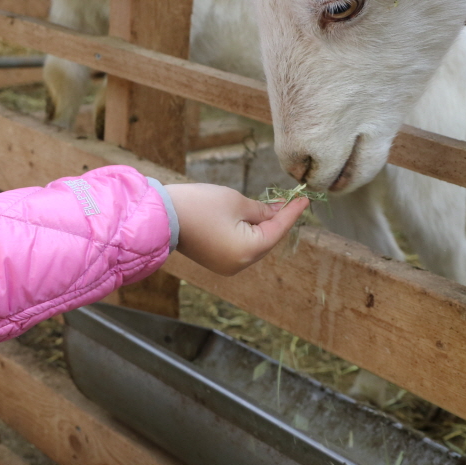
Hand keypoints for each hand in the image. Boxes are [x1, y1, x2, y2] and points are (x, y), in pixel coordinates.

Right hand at [165, 183, 308, 275]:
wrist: (161, 216)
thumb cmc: (200, 205)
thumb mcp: (236, 202)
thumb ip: (261, 210)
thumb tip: (277, 212)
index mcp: (248, 251)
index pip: (277, 229)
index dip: (291, 212)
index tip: (304, 199)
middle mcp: (239, 264)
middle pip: (266, 240)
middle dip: (275, 220)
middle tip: (285, 200)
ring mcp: (226, 266)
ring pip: (253, 244)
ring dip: (260, 227)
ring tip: (268, 207)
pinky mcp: (215, 261)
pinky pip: (239, 247)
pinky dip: (246, 233)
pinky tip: (249, 218)